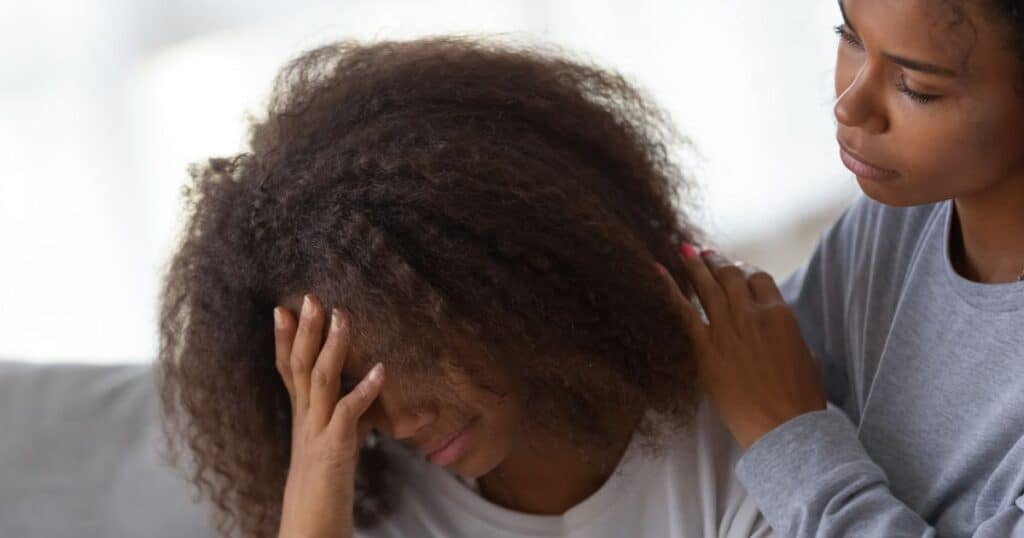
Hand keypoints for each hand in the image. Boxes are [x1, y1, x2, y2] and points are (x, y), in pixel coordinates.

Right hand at [275, 295, 384, 537]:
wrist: (310, 527)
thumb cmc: (323, 488)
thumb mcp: (328, 444)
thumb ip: (336, 418)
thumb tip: (352, 397)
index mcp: (302, 417)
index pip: (288, 369)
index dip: (283, 338)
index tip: (283, 307)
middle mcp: (304, 419)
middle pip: (299, 366)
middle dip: (304, 329)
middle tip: (311, 295)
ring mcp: (317, 433)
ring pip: (320, 381)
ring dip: (333, 346)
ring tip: (344, 316)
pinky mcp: (334, 449)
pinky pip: (348, 414)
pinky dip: (363, 390)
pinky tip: (381, 370)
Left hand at [655, 245, 825, 447]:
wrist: (784, 426)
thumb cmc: (802, 400)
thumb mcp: (806, 358)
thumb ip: (790, 338)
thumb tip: (781, 334)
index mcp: (780, 314)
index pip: (759, 279)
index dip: (745, 270)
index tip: (737, 267)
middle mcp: (751, 314)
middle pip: (730, 277)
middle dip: (717, 262)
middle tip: (705, 253)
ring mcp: (726, 329)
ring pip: (707, 286)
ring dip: (695, 266)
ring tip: (685, 251)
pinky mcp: (704, 348)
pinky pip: (682, 311)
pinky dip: (667, 288)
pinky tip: (656, 270)